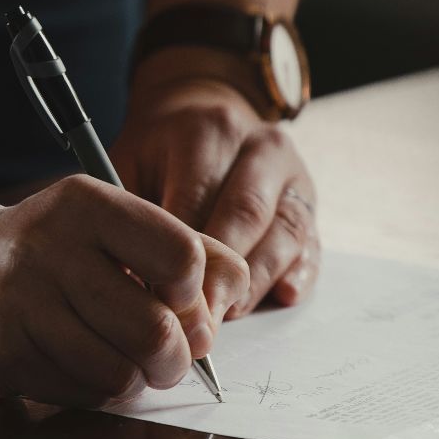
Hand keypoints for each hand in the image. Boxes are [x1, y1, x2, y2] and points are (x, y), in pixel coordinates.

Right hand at [0, 177, 249, 406]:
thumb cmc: (54, 252)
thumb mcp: (114, 226)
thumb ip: (187, 250)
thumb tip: (226, 307)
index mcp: (86, 204)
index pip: (182, 257)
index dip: (196, 294)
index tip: (181, 301)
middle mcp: (48, 248)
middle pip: (156, 330)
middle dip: (177, 358)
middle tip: (169, 356)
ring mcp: (20, 305)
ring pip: (121, 374)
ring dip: (138, 380)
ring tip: (127, 361)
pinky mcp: (3, 355)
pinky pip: (84, 394)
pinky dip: (99, 391)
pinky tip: (84, 365)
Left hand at [113, 73, 320, 314]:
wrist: (204, 117)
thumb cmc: (158, 154)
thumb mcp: (130, 163)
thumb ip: (130, 213)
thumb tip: (127, 279)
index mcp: (210, 131)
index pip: (197, 198)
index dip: (178, 254)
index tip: (158, 298)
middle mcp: (261, 147)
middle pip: (246, 216)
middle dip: (220, 276)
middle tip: (195, 321)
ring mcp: (293, 175)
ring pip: (284, 233)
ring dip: (256, 282)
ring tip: (226, 316)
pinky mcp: (310, 204)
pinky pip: (311, 243)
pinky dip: (299, 273)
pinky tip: (282, 295)